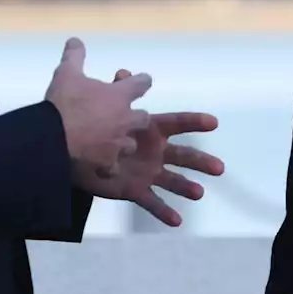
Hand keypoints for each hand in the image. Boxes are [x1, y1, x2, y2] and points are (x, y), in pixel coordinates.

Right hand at [44, 37, 152, 175]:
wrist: (54, 138)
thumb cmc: (64, 103)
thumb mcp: (66, 73)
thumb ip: (74, 56)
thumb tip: (75, 40)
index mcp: (119, 95)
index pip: (142, 84)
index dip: (141, 81)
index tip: (141, 81)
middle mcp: (125, 119)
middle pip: (142, 117)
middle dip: (134, 117)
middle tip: (120, 116)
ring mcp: (118, 143)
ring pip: (130, 144)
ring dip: (122, 142)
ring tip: (109, 143)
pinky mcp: (109, 163)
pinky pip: (113, 166)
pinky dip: (108, 166)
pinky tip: (98, 166)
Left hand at [73, 68, 225, 226]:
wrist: (72, 150)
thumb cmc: (91, 124)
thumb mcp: (105, 102)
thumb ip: (117, 89)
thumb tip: (123, 72)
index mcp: (150, 130)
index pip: (177, 123)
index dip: (194, 122)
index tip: (213, 122)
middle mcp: (154, 151)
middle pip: (183, 155)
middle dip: (201, 161)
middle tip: (220, 168)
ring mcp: (146, 171)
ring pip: (172, 180)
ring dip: (187, 187)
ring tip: (199, 193)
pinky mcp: (133, 190)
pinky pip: (151, 202)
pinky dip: (164, 211)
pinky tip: (177, 221)